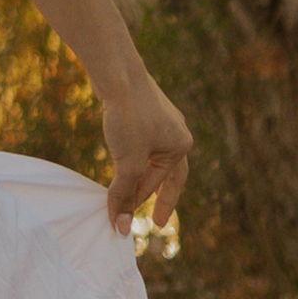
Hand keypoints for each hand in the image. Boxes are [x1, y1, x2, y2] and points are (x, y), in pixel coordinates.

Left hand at [96, 65, 195, 241]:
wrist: (116, 73)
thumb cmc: (128, 116)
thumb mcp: (128, 161)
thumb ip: (124, 194)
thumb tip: (119, 225)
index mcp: (181, 146)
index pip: (163, 185)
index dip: (143, 205)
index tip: (138, 224)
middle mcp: (176, 133)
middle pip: (164, 174)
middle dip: (153, 195)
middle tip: (152, 217)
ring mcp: (161, 121)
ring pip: (150, 158)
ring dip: (138, 176)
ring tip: (127, 193)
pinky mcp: (143, 112)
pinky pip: (140, 142)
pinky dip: (132, 157)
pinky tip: (122, 162)